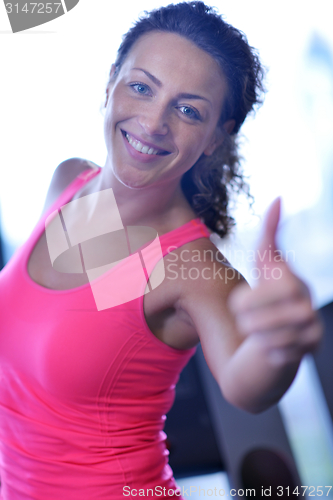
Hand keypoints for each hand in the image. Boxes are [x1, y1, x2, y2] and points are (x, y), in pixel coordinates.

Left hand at [228, 197, 322, 365]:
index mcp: (295, 282)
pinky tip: (269, 347)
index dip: (248, 299)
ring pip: (268, 339)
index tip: (237, 304)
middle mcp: (309, 304)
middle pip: (262, 317)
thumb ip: (269, 233)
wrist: (276, 334)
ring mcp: (313, 329)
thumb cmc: (268, 294)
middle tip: (244, 321)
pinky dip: (266, 352)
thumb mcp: (265, 264)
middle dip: (246, 320)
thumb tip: (278, 198)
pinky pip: (276, 356)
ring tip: (257, 332)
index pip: (273, 292)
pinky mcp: (310, 352)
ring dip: (254, 336)